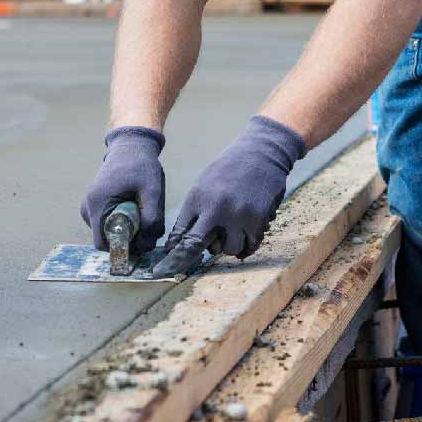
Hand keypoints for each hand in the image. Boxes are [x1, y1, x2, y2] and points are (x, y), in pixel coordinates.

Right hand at [81, 126, 165, 252]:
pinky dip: (118, 221)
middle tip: (145, 229)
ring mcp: (89, 204)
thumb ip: (151, 216)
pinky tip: (132, 209)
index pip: (101, 243)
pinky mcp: (94, 202)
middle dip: (125, 239)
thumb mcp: (152, 190)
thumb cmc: (141, 165)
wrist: (131, 145)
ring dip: (123, 229)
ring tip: (140, 214)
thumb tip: (146, 243)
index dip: (119, 248)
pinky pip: (105, 222)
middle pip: (104, 238)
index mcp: (98, 203)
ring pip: (105, 231)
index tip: (137, 244)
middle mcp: (88, 206)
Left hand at [152, 115, 306, 276]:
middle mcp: (215, 208)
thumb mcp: (204, 184)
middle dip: (189, 258)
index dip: (170, 255)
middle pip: (196, 246)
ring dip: (228, 246)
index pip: (179, 235)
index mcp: (197, 198)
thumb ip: (195, 211)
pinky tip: (246, 235)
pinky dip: (247, 245)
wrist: (261, 152)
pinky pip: (250, 246)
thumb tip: (182, 241)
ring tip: (231, 232)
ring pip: (227, 250)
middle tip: (185, 263)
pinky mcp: (257, 219)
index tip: (160, 270)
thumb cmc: (230, 168)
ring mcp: (237, 215)